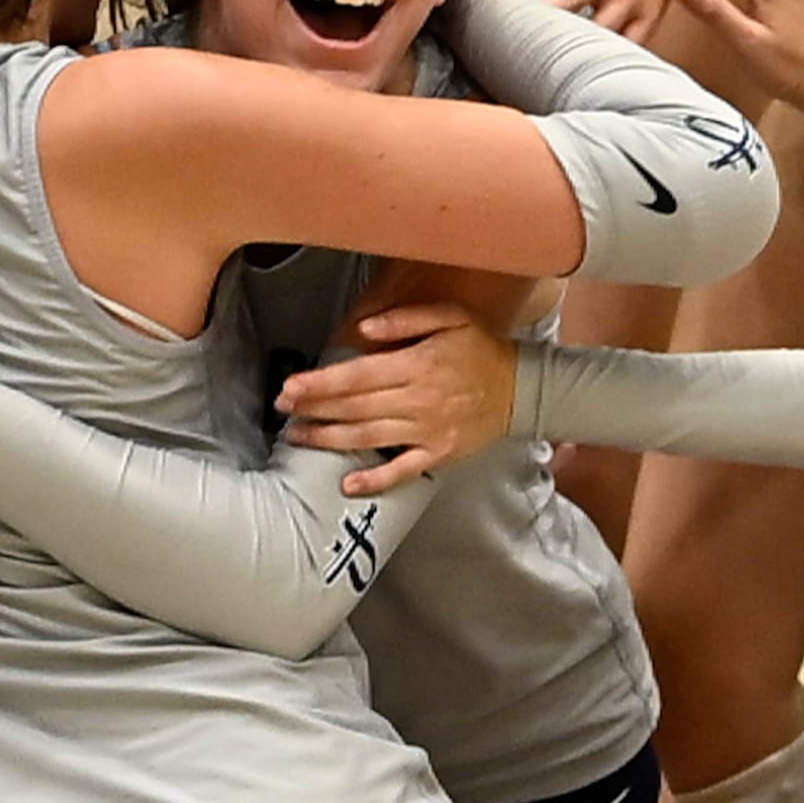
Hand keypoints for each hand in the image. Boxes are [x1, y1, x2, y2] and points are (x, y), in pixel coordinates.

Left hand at [277, 305, 519, 483]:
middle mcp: (419, 401)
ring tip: (296, 436)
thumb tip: (362, 330)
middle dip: (315, 409)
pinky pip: (403, 472)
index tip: (290, 386)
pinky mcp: (438, 455)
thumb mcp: (449, 317)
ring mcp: (428, 432)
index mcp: (418, 365)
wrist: (522, 389)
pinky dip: (375, 480)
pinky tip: (348, 484)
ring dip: (329, 439)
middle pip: (356, 407)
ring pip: (369, 438)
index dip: (321, 383)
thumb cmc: (480, 348)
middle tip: (281, 409)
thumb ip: (405, 320)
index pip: (358, 375)